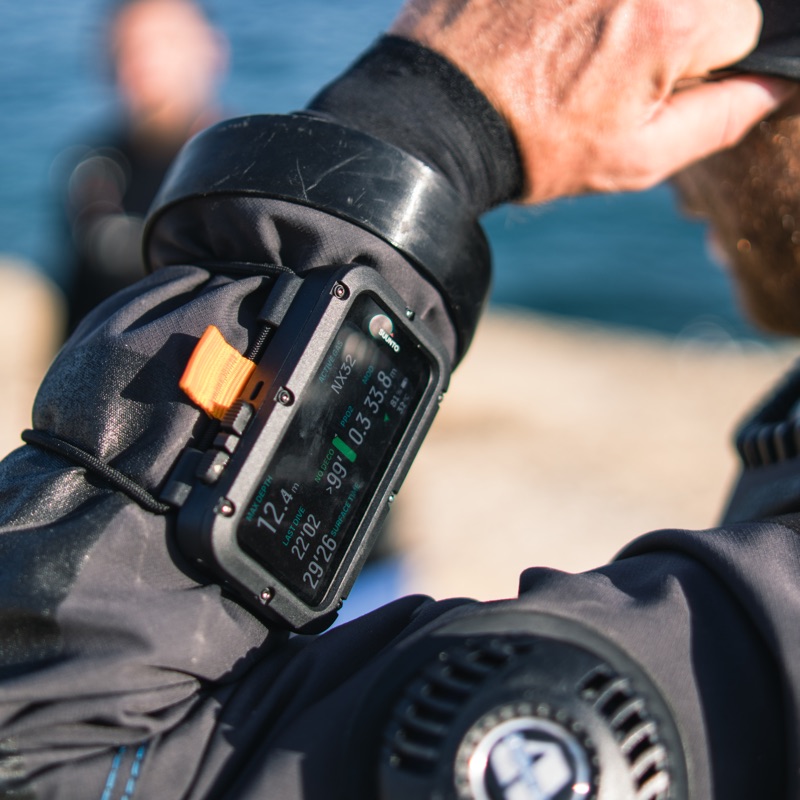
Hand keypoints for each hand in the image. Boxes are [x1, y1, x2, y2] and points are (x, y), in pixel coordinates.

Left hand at [391, 0, 794, 202]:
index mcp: (673, 18)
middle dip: (663, 27)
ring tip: (567, 46)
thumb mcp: (635, 159)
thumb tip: (776, 86)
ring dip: (618, 12)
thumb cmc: (532, 146)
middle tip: (598, 67)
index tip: (644, 86)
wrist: (436, 119)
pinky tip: (545, 25)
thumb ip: (721, 119)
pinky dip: (574, 2)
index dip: (697, 64)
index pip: (740, 23)